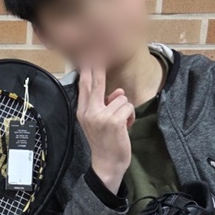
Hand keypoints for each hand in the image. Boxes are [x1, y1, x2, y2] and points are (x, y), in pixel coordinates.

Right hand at [77, 60, 133, 191]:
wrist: (106, 165)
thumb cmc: (105, 142)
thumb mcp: (100, 122)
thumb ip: (106, 105)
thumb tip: (119, 92)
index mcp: (83, 111)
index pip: (85, 85)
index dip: (88, 68)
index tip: (89, 53)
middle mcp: (89, 111)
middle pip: (96, 82)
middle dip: (98, 65)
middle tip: (98, 49)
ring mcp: (100, 116)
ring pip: (121, 98)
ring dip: (125, 110)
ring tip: (121, 124)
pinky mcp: (113, 121)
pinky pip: (128, 107)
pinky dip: (131, 117)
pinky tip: (126, 128)